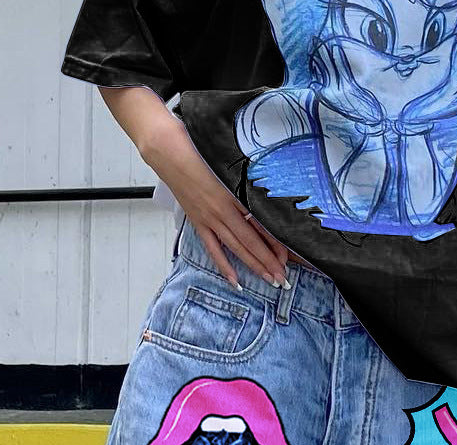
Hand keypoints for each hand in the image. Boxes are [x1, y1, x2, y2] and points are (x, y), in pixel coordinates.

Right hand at [98, 85, 292, 287]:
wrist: (168, 151)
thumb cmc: (198, 150)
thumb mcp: (228, 162)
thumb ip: (246, 180)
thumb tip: (266, 196)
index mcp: (234, 194)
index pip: (260, 224)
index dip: (275, 243)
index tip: (288, 257)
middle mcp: (223, 210)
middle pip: (250, 242)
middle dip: (268, 262)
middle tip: (283, 280)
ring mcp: (209, 219)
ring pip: (235, 248)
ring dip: (253, 266)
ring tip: (269, 281)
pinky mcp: (198, 223)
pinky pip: (213, 249)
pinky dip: (224, 266)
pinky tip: (235, 281)